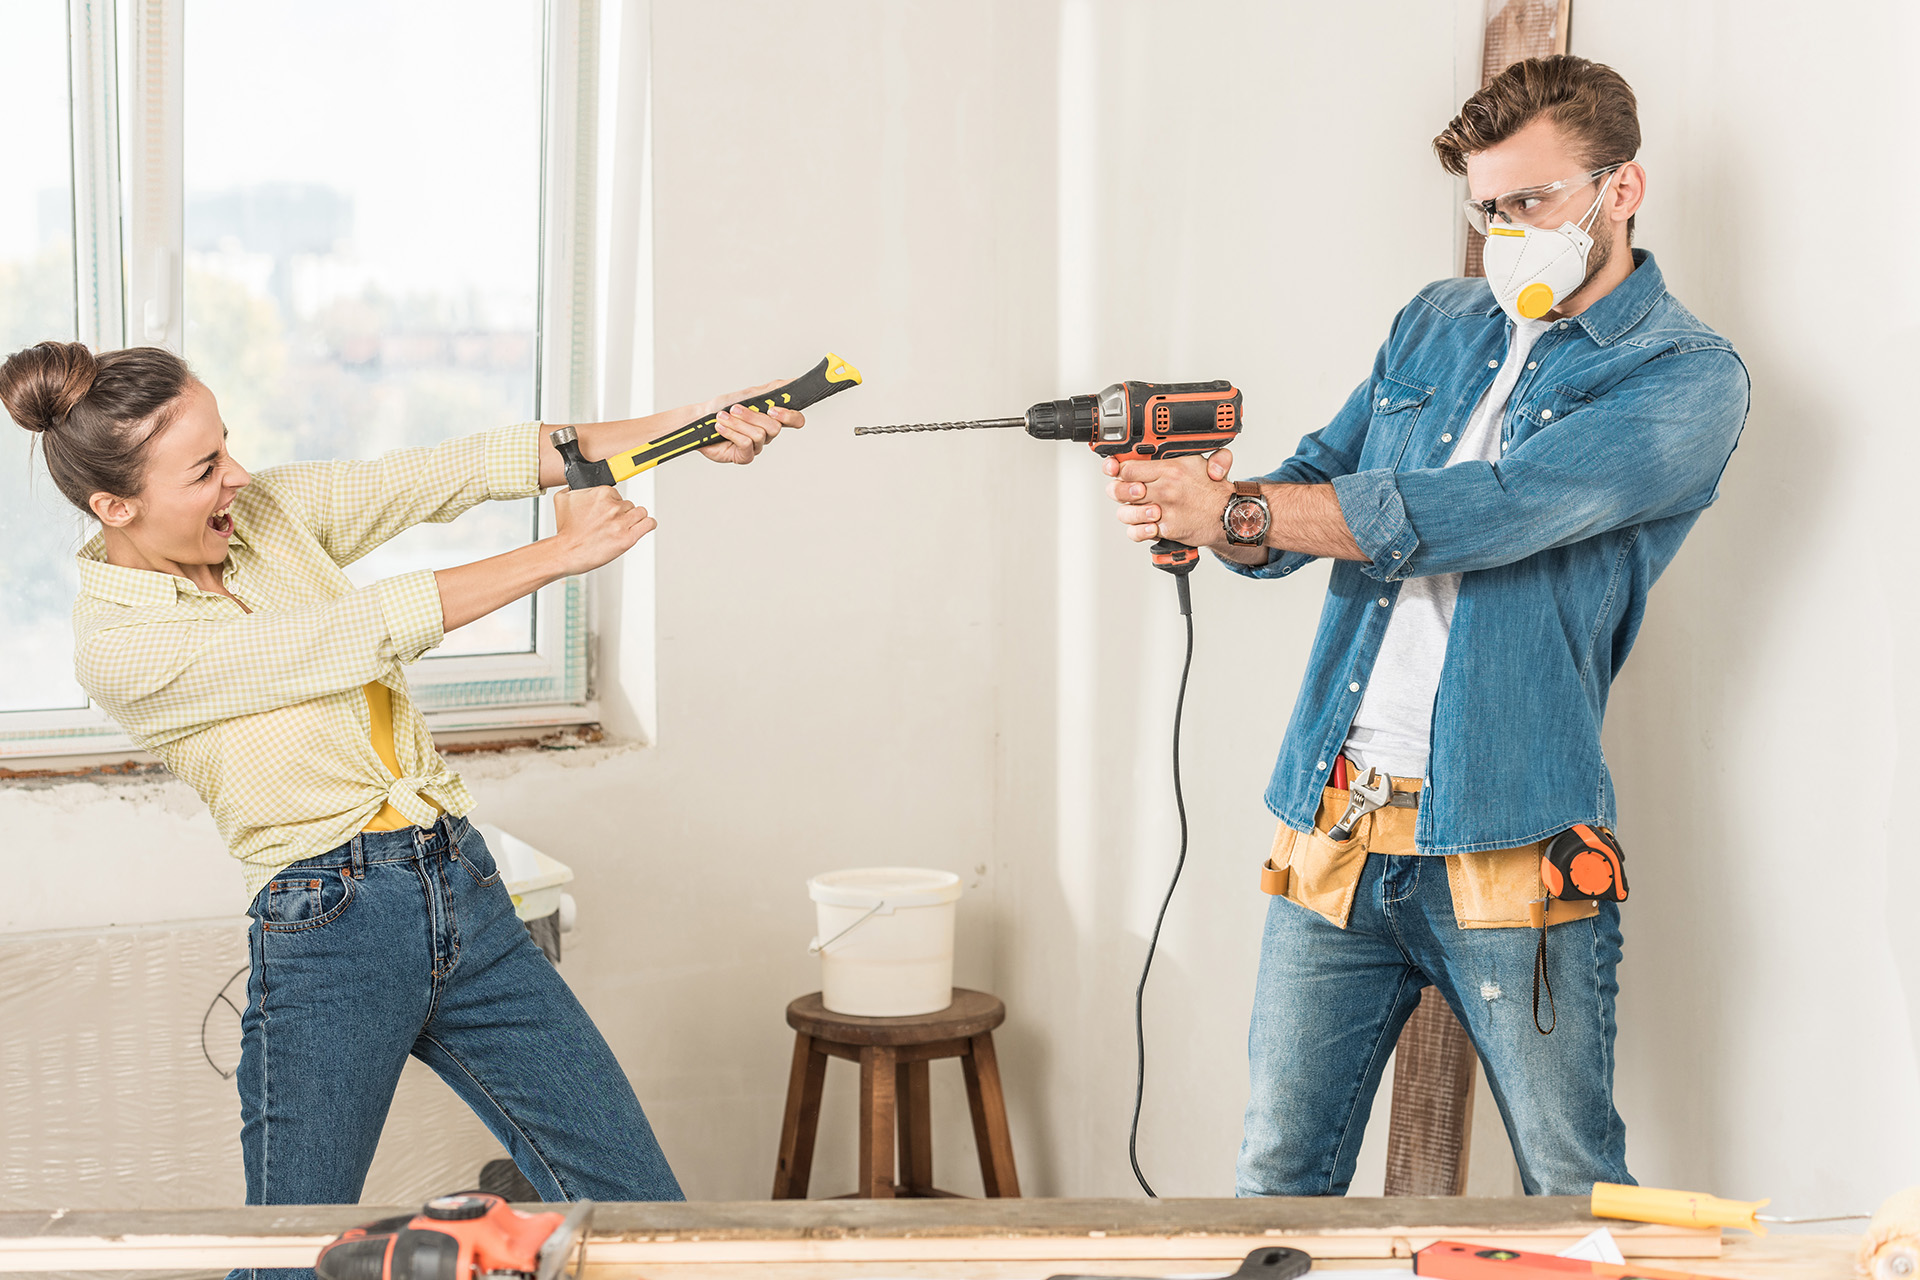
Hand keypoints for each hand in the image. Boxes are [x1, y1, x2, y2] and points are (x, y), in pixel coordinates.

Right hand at [549, 484, 655, 574]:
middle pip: (628, 504)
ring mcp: (621, 522)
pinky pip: (648, 524)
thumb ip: (575, 488)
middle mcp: (613, 507)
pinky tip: (642, 526)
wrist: (566, 552)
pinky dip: (647, 524)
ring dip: (633, 518)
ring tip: (623, 526)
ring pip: (640, 512)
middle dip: (620, 513)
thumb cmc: (566, 531)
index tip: (605, 512)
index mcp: (601, 493)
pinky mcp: (628, 538)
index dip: (611, 503)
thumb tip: (581, 485)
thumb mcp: (562, 499)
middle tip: (610, 523)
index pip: (617, 493)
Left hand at [695, 380, 805, 464]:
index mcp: (771, 419)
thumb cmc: (722, 407)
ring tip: (723, 417)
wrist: (700, 419)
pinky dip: (731, 432)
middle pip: (774, 427)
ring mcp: (756, 447)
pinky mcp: (744, 457)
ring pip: (758, 435)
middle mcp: (766, 434)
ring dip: (737, 423)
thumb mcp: (749, 394)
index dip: (790, 416)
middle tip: (736, 409)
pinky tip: (721, 427)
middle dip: (752, 416)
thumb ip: (773, 389)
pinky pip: (746, 444)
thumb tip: (793, 382)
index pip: (795, 420)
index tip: (773, 409)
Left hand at [1104, 447, 1234, 545]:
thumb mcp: (1210, 462)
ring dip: (1128, 511)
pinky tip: (1145, 525)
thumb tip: (1198, 451)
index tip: (1116, 470)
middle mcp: (1165, 490)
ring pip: (1125, 512)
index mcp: (1171, 469)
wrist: (1230, 517)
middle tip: (1126, 490)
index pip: (1128, 468)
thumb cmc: (1215, 492)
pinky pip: (1138, 532)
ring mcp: (1164, 511)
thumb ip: (1202, 452)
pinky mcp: (1166, 529)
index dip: (1118, 469)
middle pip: (1120, 490)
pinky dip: (1137, 530)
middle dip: (1118, 490)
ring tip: (1137, 508)